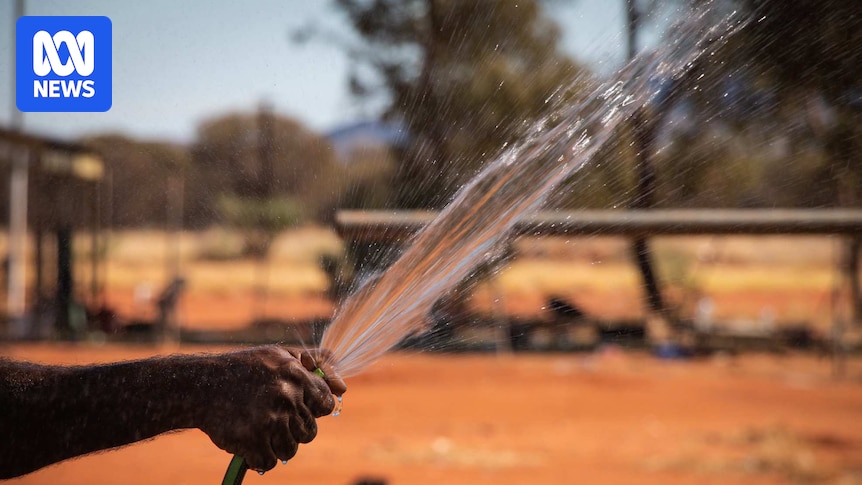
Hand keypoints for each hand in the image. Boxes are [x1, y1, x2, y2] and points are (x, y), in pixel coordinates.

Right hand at [195, 346, 345, 471]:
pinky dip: (257, 457)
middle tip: (271, 418)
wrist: (200, 386)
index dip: (313, 409)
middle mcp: (286, 396)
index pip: (325, 404)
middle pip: (309, 432)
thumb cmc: (244, 370)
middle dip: (292, 429)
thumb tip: (342, 388)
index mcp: (296, 375)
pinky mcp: (251, 439)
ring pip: (290, 449)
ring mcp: (269, 419)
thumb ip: (315, 365)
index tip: (297, 408)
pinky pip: (269, 462)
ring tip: (257, 428)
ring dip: (275, 444)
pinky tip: (247, 441)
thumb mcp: (279, 356)